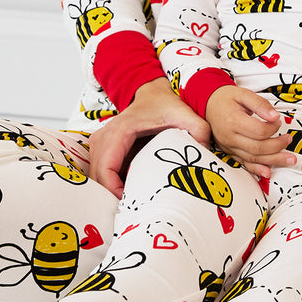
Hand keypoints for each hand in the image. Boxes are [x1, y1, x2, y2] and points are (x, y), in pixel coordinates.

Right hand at [89, 78, 210, 197]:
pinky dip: (111, 184)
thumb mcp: (186, 115)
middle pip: (97, 177)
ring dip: (110, 191)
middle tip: (133, 208)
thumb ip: (199, 132)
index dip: (114, 190)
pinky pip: (101, 172)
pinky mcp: (103, 149)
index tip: (131, 202)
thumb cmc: (164, 104)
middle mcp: (104, 136)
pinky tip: (129, 190)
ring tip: (132, 201)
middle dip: (111, 195)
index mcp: (120, 130)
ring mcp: (100, 143)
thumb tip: (203, 155)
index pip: (105, 168)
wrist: (152, 93)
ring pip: (97, 177)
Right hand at [206, 85, 294, 177]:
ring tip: (289, 159)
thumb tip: (275, 116)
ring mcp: (229, 147)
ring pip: (253, 158)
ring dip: (273, 160)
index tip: (278, 121)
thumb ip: (260, 104)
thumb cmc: (226, 98)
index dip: (273, 128)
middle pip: (258, 147)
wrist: (209, 104)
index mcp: (233, 121)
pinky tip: (267, 172)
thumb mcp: (243, 94)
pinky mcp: (229, 152)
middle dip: (277, 146)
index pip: (259, 131)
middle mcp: (230, 137)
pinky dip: (257, 170)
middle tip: (288, 140)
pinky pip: (244, 163)